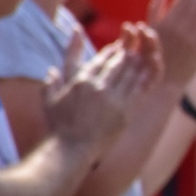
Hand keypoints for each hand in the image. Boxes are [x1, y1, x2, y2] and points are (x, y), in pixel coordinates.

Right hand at [43, 24, 161, 150]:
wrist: (73, 148)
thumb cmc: (59, 126)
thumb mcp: (49, 102)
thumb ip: (50, 83)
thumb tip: (51, 70)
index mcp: (81, 82)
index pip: (100, 60)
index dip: (110, 52)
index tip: (116, 47)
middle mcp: (99, 88)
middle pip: (117, 64)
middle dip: (125, 54)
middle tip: (132, 49)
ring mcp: (114, 100)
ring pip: (130, 75)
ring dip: (136, 65)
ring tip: (140, 58)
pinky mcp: (125, 113)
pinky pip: (137, 91)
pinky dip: (142, 80)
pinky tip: (146, 75)